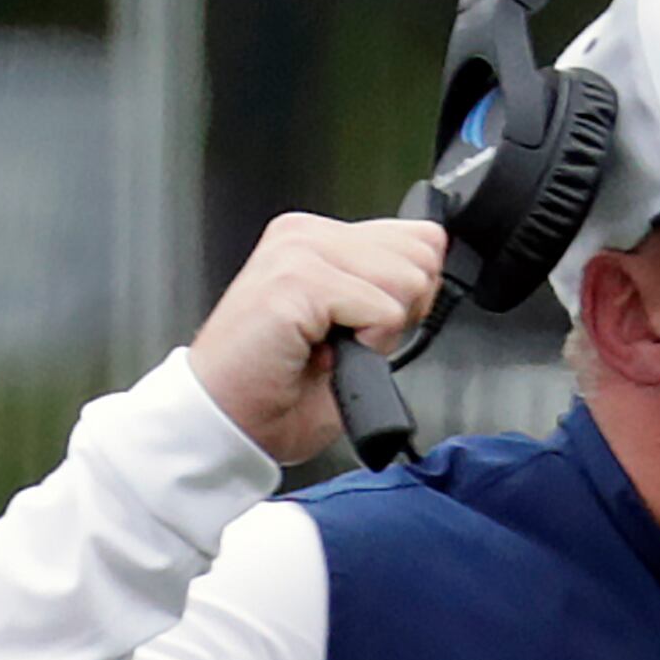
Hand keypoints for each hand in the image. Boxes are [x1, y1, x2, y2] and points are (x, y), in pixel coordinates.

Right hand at [186, 213, 449, 466]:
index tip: (369, 328)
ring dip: (381, 333)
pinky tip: (323, 355)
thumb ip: (390, 291)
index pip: (417, 236)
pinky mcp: (297, 281)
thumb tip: (432, 269)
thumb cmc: (277, 392)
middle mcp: (305, 235)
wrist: (227, 424)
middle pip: (421, 254)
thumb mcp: (354, 332)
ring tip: (330, 350)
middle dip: (402, 311)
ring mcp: (298, 252)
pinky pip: (382, 311)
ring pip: (406, 281)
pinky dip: (367, 347)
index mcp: (317, 238)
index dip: (412, 295)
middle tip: (349, 343)